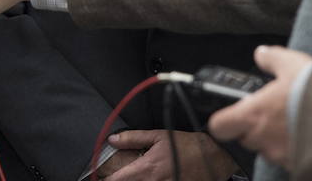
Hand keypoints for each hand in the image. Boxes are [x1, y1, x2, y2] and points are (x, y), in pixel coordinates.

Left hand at [104, 129, 237, 179]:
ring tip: (130, 179)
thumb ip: (133, 138)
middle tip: (111, 179)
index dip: (105, 180)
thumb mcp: (158, 136)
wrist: (212, 156)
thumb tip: (112, 139)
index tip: (99, 179)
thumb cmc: (185, 144)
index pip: (119, 180)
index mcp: (148, 168)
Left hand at [209, 45, 311, 168]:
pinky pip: (289, 157)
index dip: (224, 120)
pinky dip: (294, 148)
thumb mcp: (291, 64)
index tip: (230, 114)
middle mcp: (263, 139)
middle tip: (271, 114)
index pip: (220, 126)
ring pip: (269, 149)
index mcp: (253, 115)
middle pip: (246, 138)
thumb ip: (271, 59)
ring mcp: (281, 155)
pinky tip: (306, 134)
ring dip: (275, 139)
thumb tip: (261, 54)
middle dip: (255, 127)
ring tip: (293, 123)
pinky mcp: (299, 164)